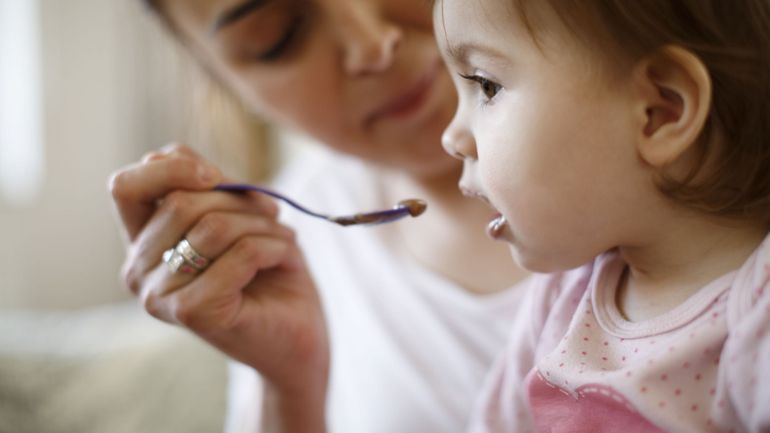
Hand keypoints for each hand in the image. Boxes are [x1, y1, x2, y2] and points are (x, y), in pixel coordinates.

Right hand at [109, 145, 328, 428]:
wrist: (297, 336)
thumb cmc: (269, 272)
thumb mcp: (237, 215)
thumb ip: (208, 188)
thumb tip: (196, 166)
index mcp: (142, 243)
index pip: (125, 187)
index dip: (170, 168)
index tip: (215, 174)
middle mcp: (138, 271)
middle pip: (181, 202)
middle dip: (240, 200)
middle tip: (272, 215)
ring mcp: (160, 296)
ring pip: (214, 226)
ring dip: (263, 225)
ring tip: (283, 240)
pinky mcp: (193, 313)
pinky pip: (241, 253)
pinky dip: (276, 247)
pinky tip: (286, 260)